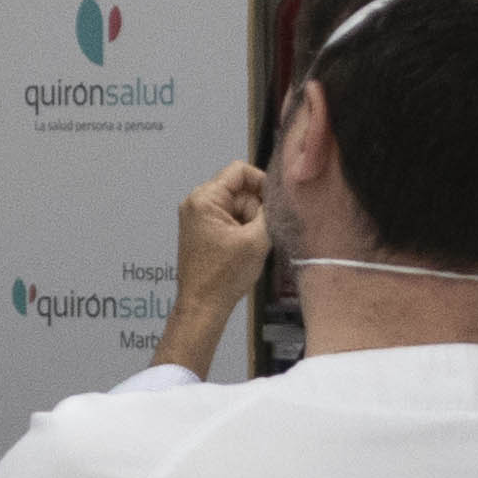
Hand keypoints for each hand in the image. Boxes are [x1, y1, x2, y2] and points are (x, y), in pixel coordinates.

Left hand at [176, 159, 272, 305]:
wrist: (203, 306)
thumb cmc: (226, 275)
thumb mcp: (257, 239)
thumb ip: (270, 212)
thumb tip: (282, 197)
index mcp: (204, 199)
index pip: (238, 170)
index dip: (261, 181)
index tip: (275, 202)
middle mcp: (196, 202)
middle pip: (238, 189)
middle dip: (255, 208)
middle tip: (261, 233)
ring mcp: (196, 217)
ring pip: (236, 206)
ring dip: (250, 221)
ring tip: (252, 245)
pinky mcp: (201, 231)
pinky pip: (228, 219)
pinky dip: (241, 229)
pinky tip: (244, 248)